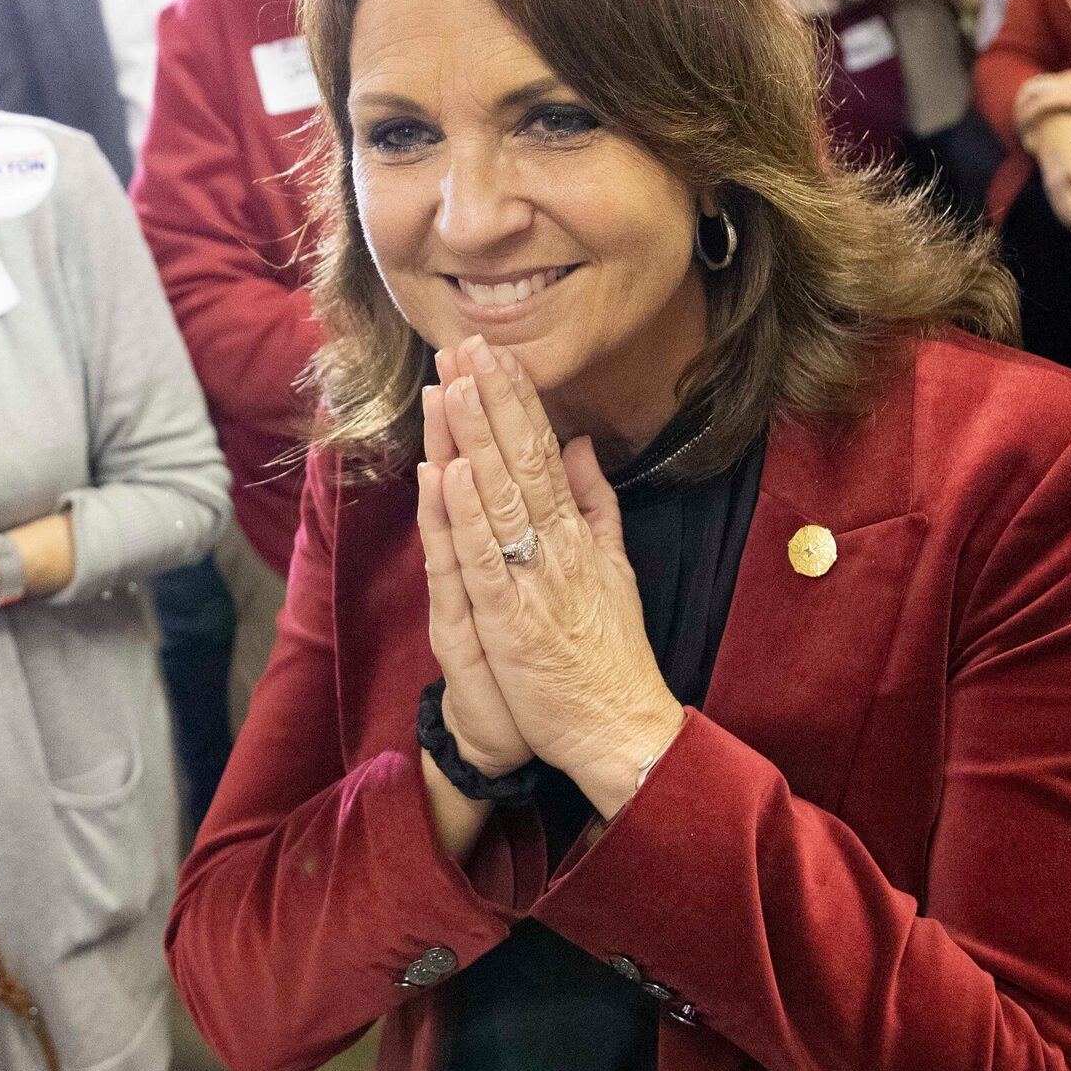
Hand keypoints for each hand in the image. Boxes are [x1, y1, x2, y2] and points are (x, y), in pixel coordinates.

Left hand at [428, 338, 685, 817]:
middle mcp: (557, 546)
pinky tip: (450, 471)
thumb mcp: (616, 566)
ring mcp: (532, 581)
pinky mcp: (508, 621)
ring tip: (450, 385)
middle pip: (518, 461)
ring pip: (497, 497)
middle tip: (464, 345)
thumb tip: (582, 444)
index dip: (517, 400)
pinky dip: (466, 514)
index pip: (544, 452)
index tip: (496, 353)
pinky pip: (482, 558)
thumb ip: (597, 503)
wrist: (620, 726)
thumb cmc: (613, 652)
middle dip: (489, 400)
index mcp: (579, 532)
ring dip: (471, 438)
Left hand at [1011, 68, 1070, 139]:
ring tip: (1021, 134)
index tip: (1024, 122)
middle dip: (1019, 107)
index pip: (1037, 85)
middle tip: (1018, 128)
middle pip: (1029, 88)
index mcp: (1070, 79)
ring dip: (1021, 114)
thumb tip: (1064, 126)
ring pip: (1031, 96)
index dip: (1026, 102)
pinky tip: (1030, 134)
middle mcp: (1066, 78)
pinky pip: (1041, 106)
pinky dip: (1031, 119)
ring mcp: (1069, 86)